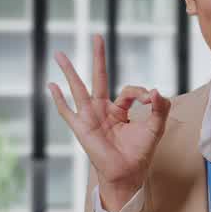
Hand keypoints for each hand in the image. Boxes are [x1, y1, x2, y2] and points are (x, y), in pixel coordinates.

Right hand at [48, 35, 170, 209]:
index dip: (140, 92)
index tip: (149, 99)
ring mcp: (90, 117)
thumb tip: (155, 91)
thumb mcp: (155, 128)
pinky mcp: (82, 128)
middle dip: (98, 57)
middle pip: (98, 78)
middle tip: (97, 36)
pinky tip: (51, 85)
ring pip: (78, 89)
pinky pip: (67, 112)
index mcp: (119, 109)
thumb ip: (159, 108)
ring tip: (59, 54)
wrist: (128, 174)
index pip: (128, 90)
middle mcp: (102, 110)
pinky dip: (59, 99)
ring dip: (69, 71)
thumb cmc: (140, 152)